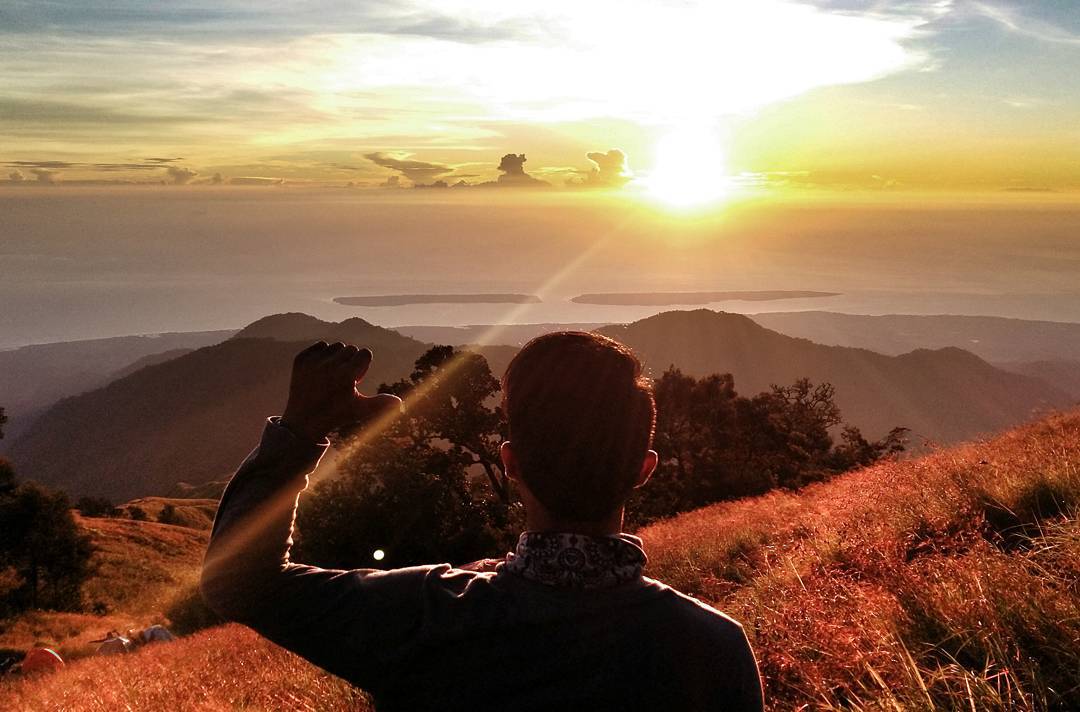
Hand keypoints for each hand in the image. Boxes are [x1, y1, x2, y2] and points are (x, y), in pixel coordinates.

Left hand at [280, 341, 402, 442]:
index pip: (365, 353)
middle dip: (350, 361)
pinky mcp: (301, 360)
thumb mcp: (360, 409)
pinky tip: (319, 371)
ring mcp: (314, 362)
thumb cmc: (337, 414)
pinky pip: (319, 346)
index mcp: (347, 375)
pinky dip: (322, 355)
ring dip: (337, 357)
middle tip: (342, 379)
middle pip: (351, 348)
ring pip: (335, 346)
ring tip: (331, 374)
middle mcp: (330, 366)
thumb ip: (381, 403)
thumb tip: (400, 403)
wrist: (304, 420)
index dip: (362, 367)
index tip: (355, 379)